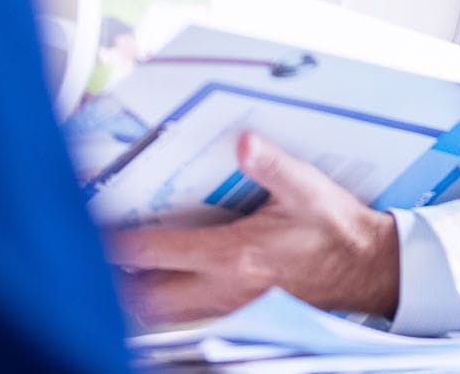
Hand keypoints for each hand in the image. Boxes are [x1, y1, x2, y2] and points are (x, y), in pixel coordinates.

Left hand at [108, 130, 400, 324]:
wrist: (367, 269)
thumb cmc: (334, 228)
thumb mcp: (305, 187)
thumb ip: (271, 164)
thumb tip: (244, 141)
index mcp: (232, 256)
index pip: (155, 253)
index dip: (117, 241)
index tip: (92, 224)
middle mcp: (224, 289)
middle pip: (146, 296)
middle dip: (117, 278)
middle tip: (95, 253)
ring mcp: (230, 308)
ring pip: (164, 314)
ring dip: (138, 294)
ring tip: (119, 269)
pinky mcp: (241, 317)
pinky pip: (187, 318)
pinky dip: (166, 304)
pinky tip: (162, 283)